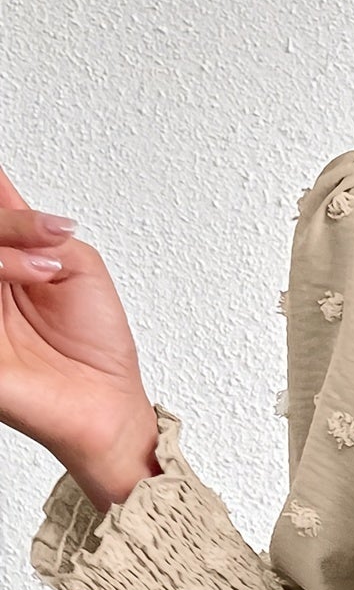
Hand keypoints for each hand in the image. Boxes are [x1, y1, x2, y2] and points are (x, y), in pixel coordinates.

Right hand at [0, 159, 159, 501]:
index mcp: (5, 264)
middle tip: (47, 242)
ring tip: (45, 270)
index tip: (5, 186)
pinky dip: (0, 270)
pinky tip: (29, 276)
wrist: (107, 403)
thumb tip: (5, 192)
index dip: (0, 196)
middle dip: (10, 227)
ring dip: (7, 253)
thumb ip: (38, 230)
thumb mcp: (77, 266)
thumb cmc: (96, 347)